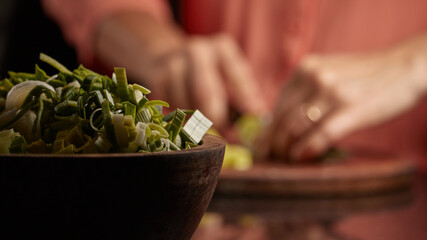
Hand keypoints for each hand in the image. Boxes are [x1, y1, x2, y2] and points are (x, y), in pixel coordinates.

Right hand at [95, 13, 265, 129]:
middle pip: (205, 92)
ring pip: (185, 105)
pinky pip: (170, 109)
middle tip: (222, 135)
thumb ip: (246, 100)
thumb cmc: (212, 74)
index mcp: (223, 48)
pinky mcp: (156, 78)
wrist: (172, 58)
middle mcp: (197, 51)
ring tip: (203, 123)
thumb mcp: (232, 79)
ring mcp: (173, 63)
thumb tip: (258, 126)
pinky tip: (185, 114)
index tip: (250, 125)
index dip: (246, 103)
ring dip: (196, 121)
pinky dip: (179, 118)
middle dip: (215, 118)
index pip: (238, 78)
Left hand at [257, 34, 426, 161]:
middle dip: (273, 143)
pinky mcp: (350, 108)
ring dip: (285, 149)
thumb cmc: (365, 76)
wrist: (405, 66)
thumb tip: (283, 124)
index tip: (263, 146)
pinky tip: (300, 157)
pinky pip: (320, 135)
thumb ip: (306, 92)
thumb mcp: (329, 73)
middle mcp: (314, 77)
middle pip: (282, 118)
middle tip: (270, 158)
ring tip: (284, 161)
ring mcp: (331, 92)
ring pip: (295, 127)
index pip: (278, 106)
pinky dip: (306, 150)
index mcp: (306, 68)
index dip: (268, 130)